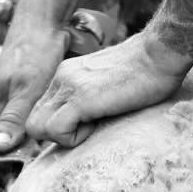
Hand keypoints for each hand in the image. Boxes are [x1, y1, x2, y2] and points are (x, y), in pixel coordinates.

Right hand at [0, 8, 71, 152]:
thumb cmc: (34, 48)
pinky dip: (53, 115)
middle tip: (62, 136)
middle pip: (18, 141)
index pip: (2, 150)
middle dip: (40, 142)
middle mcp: (1, 108)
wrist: (45, 19)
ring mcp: (15, 100)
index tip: (46, 154)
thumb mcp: (27, 85)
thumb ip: (14, 117)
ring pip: (31, 128)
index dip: (24, 156)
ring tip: (67, 124)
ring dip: (48, 129)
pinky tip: (67, 112)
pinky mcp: (30, 93)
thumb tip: (0, 147)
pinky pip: (40, 114)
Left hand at [24, 33, 192, 147]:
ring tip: (92, 127)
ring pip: (36, 127)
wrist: (160, 53)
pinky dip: (73, 138)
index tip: (84, 126)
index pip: (41, 110)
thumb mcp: (105, 83)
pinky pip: (56, 130)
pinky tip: (97, 126)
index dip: (58, 126)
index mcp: (66, 75)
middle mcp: (61, 78)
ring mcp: (69, 86)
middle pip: (32, 120)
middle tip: (85, 130)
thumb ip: (88, 96)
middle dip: (54, 135)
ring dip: (62, 138)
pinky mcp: (81, 98)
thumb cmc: (145, 72)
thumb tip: (85, 120)